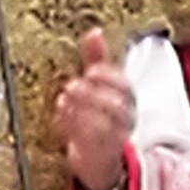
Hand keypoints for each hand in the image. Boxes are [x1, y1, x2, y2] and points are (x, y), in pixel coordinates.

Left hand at [54, 30, 133, 189]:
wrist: (105, 158)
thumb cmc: (102, 115)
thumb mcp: (98, 85)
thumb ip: (96, 58)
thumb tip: (94, 31)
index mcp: (127, 99)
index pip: (125, 85)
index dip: (108, 76)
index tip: (90, 71)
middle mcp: (124, 120)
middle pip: (115, 106)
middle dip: (92, 94)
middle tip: (72, 86)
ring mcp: (114, 140)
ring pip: (103, 125)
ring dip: (82, 110)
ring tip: (65, 99)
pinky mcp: (100, 158)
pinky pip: (90, 144)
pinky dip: (74, 128)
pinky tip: (62, 116)